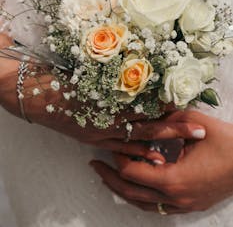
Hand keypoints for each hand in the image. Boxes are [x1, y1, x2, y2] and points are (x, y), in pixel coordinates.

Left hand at [90, 110, 232, 213]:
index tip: (111, 146)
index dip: (119, 158)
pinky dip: (141, 198)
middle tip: (94, 166)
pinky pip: (158, 208)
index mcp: (173, 178)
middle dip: (110, 178)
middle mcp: (175, 198)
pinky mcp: (190, 205)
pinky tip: (136, 188)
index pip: (133, 172)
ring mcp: (183, 205)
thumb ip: (168, 119)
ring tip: (108, 178)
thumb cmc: (227, 143)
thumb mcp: (195, 124)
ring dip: (123, 191)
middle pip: (131, 192)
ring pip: (143, 204)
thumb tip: (148, 112)